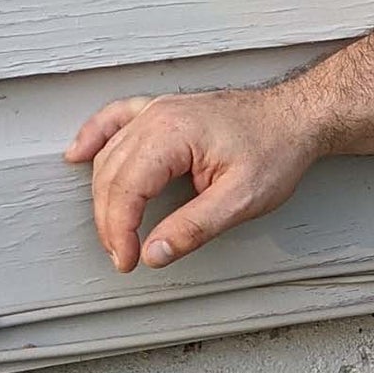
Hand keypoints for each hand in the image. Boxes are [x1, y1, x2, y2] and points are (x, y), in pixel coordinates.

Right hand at [64, 83, 322, 272]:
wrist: (296, 117)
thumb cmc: (276, 151)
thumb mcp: (243, 200)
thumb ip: (195, 228)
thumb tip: (153, 254)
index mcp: (173, 134)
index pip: (126, 188)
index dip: (119, 231)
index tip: (128, 262)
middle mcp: (157, 116)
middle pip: (111, 175)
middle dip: (111, 222)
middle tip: (124, 258)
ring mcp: (156, 109)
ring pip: (109, 155)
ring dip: (104, 196)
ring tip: (114, 234)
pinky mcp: (161, 110)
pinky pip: (114, 121)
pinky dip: (93, 138)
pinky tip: (77, 155)